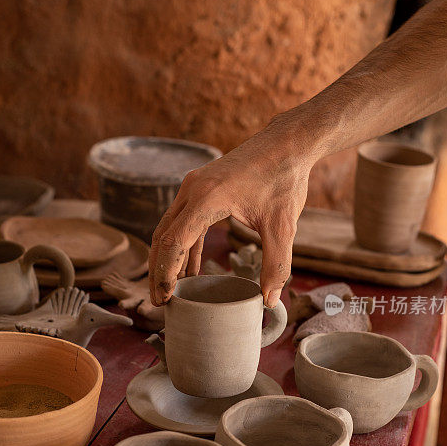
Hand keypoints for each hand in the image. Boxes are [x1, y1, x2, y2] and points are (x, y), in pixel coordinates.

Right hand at [149, 119, 312, 306]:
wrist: (287, 143)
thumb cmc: (283, 179)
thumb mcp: (283, 227)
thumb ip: (276, 264)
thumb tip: (270, 301)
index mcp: (206, 199)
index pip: (174, 242)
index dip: (165, 273)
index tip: (165, 297)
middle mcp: (192, 190)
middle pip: (163, 237)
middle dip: (159, 271)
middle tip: (161, 301)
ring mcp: (193, 186)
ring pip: (169, 229)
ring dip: (168, 259)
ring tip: (170, 290)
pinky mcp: (201, 187)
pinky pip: (183, 221)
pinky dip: (184, 246)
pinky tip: (190, 269)